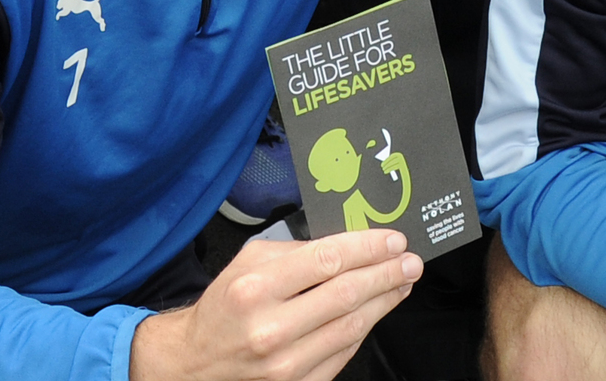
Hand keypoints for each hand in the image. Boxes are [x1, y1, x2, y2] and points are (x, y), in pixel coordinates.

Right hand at [129, 228, 420, 380]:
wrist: (195, 364)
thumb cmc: (224, 309)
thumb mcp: (246, 264)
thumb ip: (293, 251)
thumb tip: (346, 246)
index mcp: (255, 288)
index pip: (327, 260)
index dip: (367, 248)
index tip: (393, 240)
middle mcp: (270, 328)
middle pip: (346, 294)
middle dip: (386, 274)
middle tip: (410, 261)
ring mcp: (286, 364)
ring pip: (352, 326)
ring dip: (384, 301)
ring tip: (402, 283)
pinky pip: (344, 353)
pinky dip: (364, 328)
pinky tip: (376, 311)